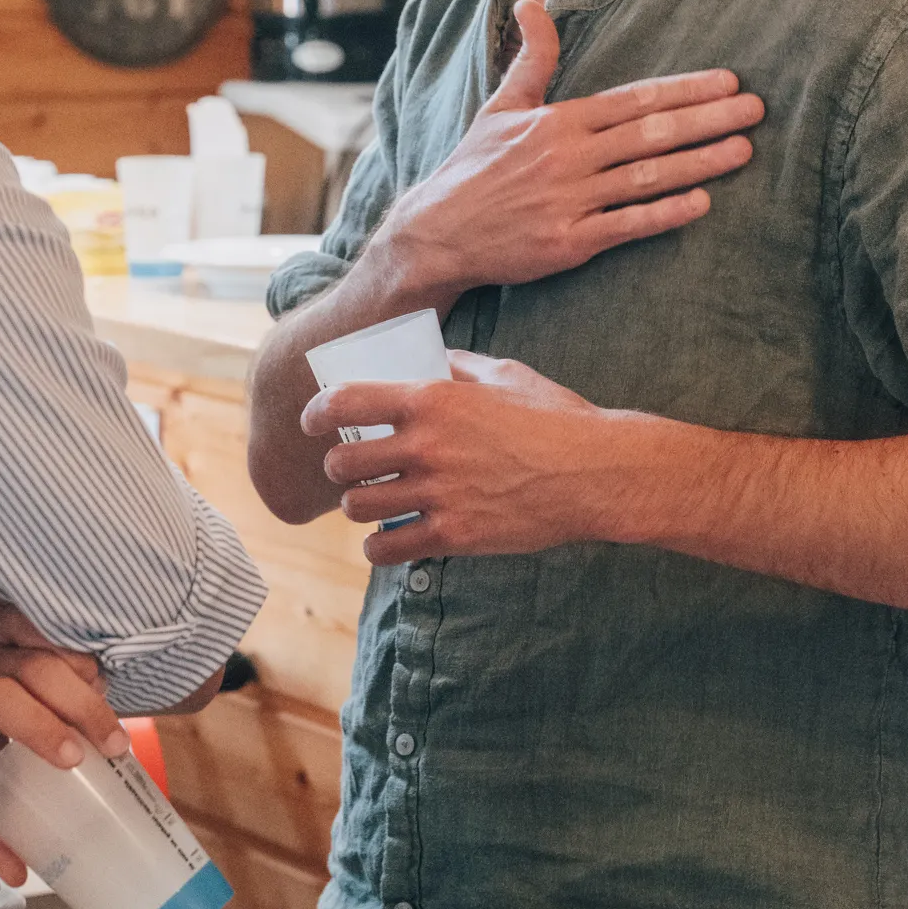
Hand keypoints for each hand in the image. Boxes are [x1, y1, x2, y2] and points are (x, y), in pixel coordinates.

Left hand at [0, 597, 129, 885]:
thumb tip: (16, 873)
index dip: (40, 723)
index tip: (73, 759)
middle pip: (38, 669)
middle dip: (82, 707)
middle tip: (115, 747)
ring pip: (56, 646)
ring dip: (89, 681)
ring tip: (109, 720)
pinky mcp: (21, 619)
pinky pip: (62, 630)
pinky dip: (85, 658)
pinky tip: (98, 687)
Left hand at [303, 350, 654, 564]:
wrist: (596, 473)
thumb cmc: (555, 417)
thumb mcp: (504, 374)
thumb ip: (458, 366)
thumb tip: (429, 359)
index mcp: (432, 398)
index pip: (346, 400)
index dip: (317, 411)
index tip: (311, 422)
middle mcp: (426, 445)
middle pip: (343, 461)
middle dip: (339, 466)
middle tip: (348, 468)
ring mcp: (437, 493)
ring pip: (359, 506)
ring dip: (359, 505)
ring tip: (372, 502)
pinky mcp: (453, 534)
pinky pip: (387, 549)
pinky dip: (379, 547)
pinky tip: (388, 540)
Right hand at [376, 0, 762, 307]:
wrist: (438, 231)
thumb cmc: (474, 167)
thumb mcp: (501, 106)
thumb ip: (533, 59)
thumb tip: (532, 2)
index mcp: (557, 121)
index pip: (634, 99)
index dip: (684, 89)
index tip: (728, 81)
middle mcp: (568, 156)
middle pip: (651, 132)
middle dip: (708, 119)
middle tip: (756, 109)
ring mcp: (570, 200)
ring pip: (647, 176)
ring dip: (700, 162)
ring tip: (743, 151)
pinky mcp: (569, 242)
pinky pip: (627, 224)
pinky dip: (665, 213)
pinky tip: (702, 203)